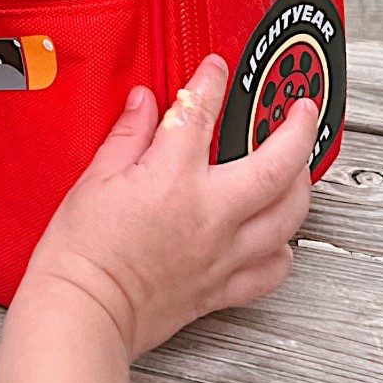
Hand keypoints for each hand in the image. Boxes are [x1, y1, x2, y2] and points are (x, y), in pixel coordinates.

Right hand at [23, 55, 316, 359]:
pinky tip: (278, 238)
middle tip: (300, 109)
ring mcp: (223, 253)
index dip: (212, 81)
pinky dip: (284, 251)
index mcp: (172, 179)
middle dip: (297, 128)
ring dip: (301, 186)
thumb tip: (145, 103)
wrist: (82, 312)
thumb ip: (128, 136)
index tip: (215, 69)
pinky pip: (273, 270)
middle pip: (278, 164)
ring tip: (299, 168)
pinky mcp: (222, 288)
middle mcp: (209, 214)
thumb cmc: (80, 255)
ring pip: (289, 216)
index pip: (202, 111)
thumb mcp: (95, 180)